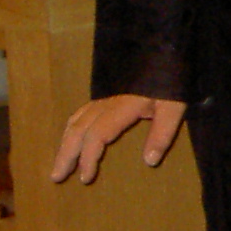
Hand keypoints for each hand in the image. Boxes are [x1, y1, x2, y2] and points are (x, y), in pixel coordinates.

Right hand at [53, 94, 187, 184]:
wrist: (165, 52)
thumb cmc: (170, 81)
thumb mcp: (173, 107)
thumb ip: (162, 134)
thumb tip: (149, 161)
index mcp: (120, 108)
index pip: (95, 136)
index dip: (88, 158)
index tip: (86, 178)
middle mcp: (106, 102)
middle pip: (77, 130)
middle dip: (65, 155)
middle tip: (56, 177)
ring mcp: (104, 97)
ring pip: (75, 121)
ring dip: (65, 143)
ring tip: (59, 164)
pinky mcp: (106, 94)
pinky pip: (81, 112)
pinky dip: (71, 128)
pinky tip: (70, 137)